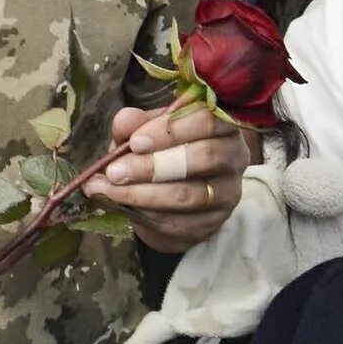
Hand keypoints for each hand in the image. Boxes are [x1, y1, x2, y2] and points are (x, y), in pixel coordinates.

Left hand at [90, 103, 252, 254]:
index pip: (207, 121)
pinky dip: (144, 214)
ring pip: (188, 194)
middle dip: (153, 165)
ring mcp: (227, 194)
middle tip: (115, 171)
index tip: (135, 142)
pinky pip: (178, 221)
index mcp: (222, 125)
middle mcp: (234, 158)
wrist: (170, 199)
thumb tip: (124, 119)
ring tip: (108, 189)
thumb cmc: (162, 153)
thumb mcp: (147, 132)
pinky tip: (120, 206)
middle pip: (203, 158)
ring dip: (143, 194)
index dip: (170, 131)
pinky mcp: (212, 223)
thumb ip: (136, 124)